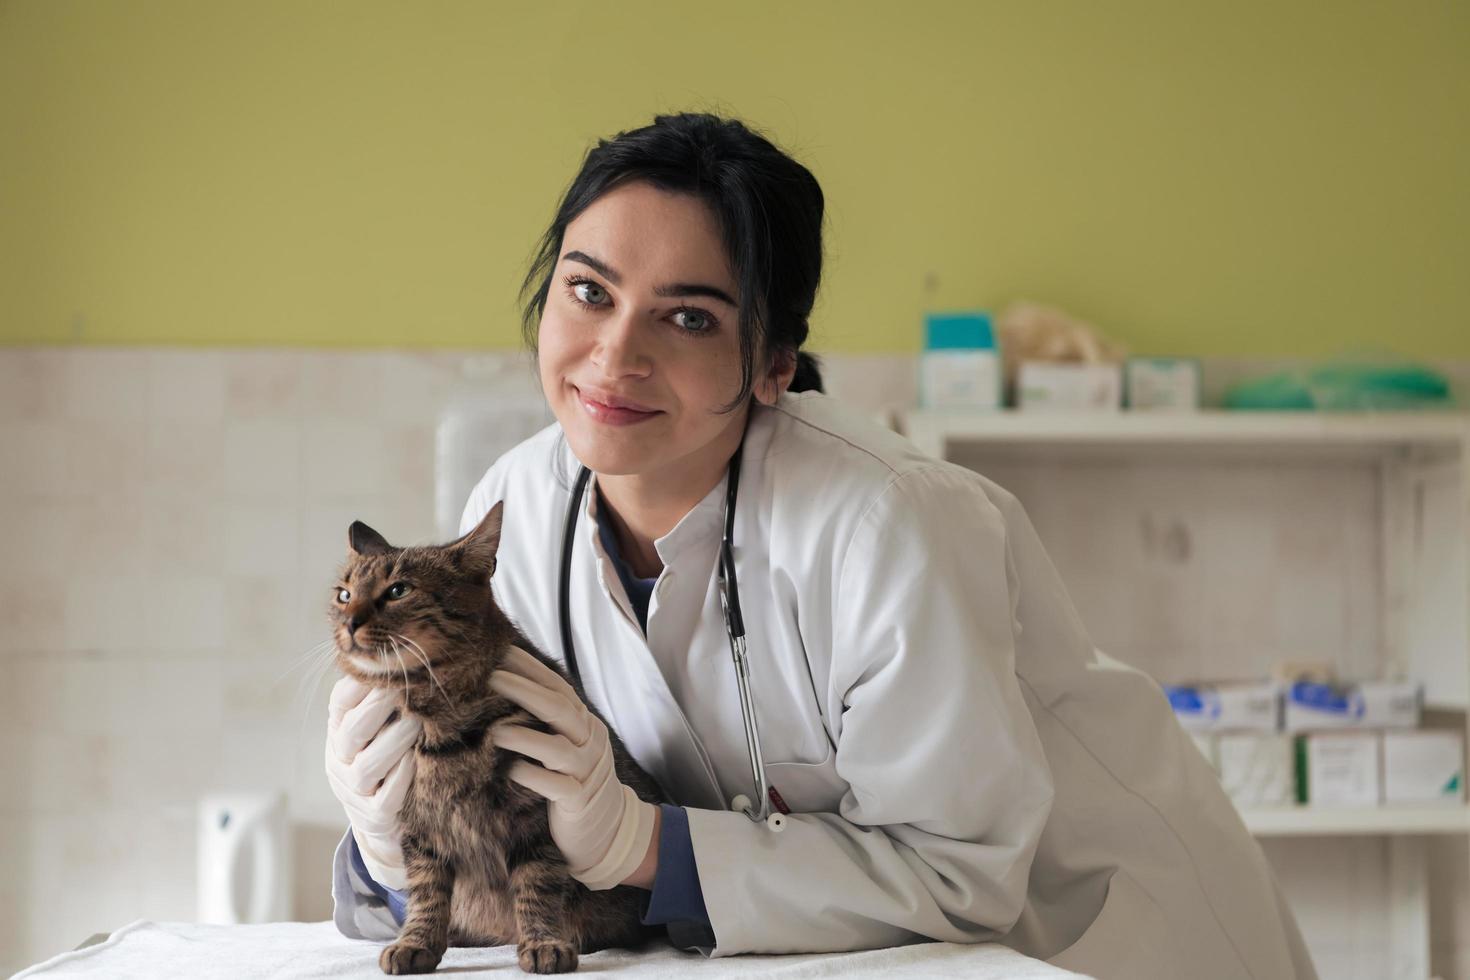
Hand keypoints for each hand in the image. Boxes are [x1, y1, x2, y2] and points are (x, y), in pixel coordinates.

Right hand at [324, 676, 421, 890]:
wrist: (384, 815)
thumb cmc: (388, 752)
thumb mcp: (380, 722)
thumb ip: (387, 693)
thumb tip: (412, 651)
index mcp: (340, 728)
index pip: (341, 701)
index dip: (363, 683)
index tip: (391, 665)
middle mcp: (340, 759)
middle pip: (352, 730)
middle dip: (381, 707)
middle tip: (411, 689)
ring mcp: (353, 790)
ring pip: (367, 766)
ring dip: (396, 741)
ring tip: (420, 723)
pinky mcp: (374, 817)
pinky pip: (385, 798)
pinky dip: (401, 778)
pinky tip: (418, 760)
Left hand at [489, 647, 658, 889]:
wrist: (610, 831)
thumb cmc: (576, 784)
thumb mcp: (566, 747)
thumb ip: (547, 723)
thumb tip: (506, 691)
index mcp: (584, 724)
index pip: (558, 688)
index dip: (531, 669)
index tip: (502, 651)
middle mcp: (588, 742)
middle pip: (558, 709)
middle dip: (523, 690)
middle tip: (491, 677)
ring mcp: (586, 771)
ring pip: (557, 748)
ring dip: (525, 737)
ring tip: (495, 731)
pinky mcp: (579, 801)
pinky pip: (556, 787)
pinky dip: (534, 777)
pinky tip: (513, 771)